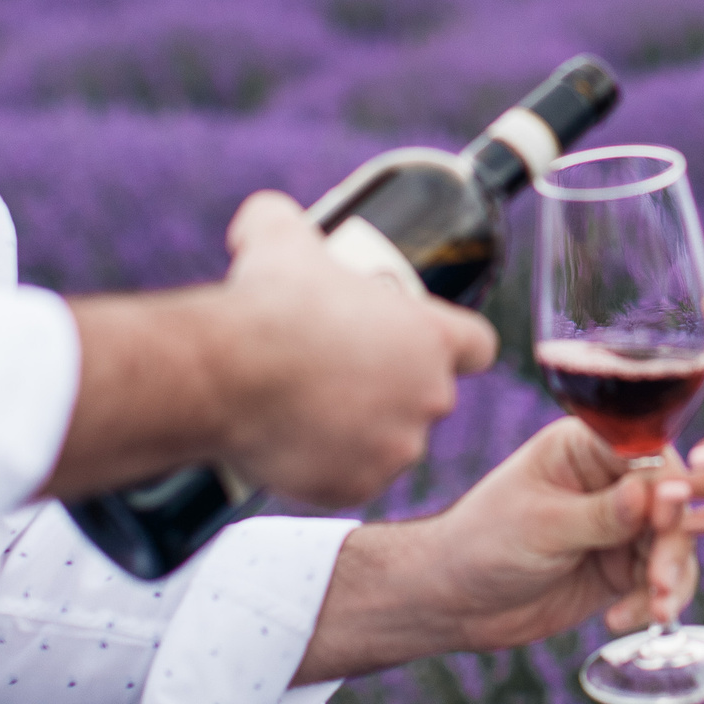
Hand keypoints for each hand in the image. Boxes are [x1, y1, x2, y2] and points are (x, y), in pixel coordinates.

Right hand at [215, 191, 496, 508]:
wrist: (226, 373)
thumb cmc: (267, 302)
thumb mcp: (278, 236)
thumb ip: (282, 218)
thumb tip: (260, 216)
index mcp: (430, 338)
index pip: (478, 345)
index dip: (452, 343)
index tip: (417, 342)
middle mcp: (428, 397)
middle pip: (429, 397)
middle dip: (395, 387)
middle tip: (345, 371)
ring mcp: (394, 449)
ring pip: (390, 443)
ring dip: (365, 431)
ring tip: (314, 409)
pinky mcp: (354, 488)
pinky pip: (350, 480)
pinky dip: (329, 469)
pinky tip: (296, 445)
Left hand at [292, 418, 698, 683]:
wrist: (453, 601)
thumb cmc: (482, 545)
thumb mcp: (541, 526)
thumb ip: (600, 513)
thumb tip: (654, 492)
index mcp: (585, 448)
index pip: (648, 455)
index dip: (668, 487)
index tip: (667, 520)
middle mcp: (609, 481)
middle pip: (670, 504)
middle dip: (671, 545)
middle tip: (658, 582)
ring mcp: (618, 526)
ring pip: (672, 545)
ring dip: (669, 579)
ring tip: (653, 611)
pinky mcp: (618, 567)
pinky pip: (658, 580)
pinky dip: (652, 601)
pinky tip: (623, 620)